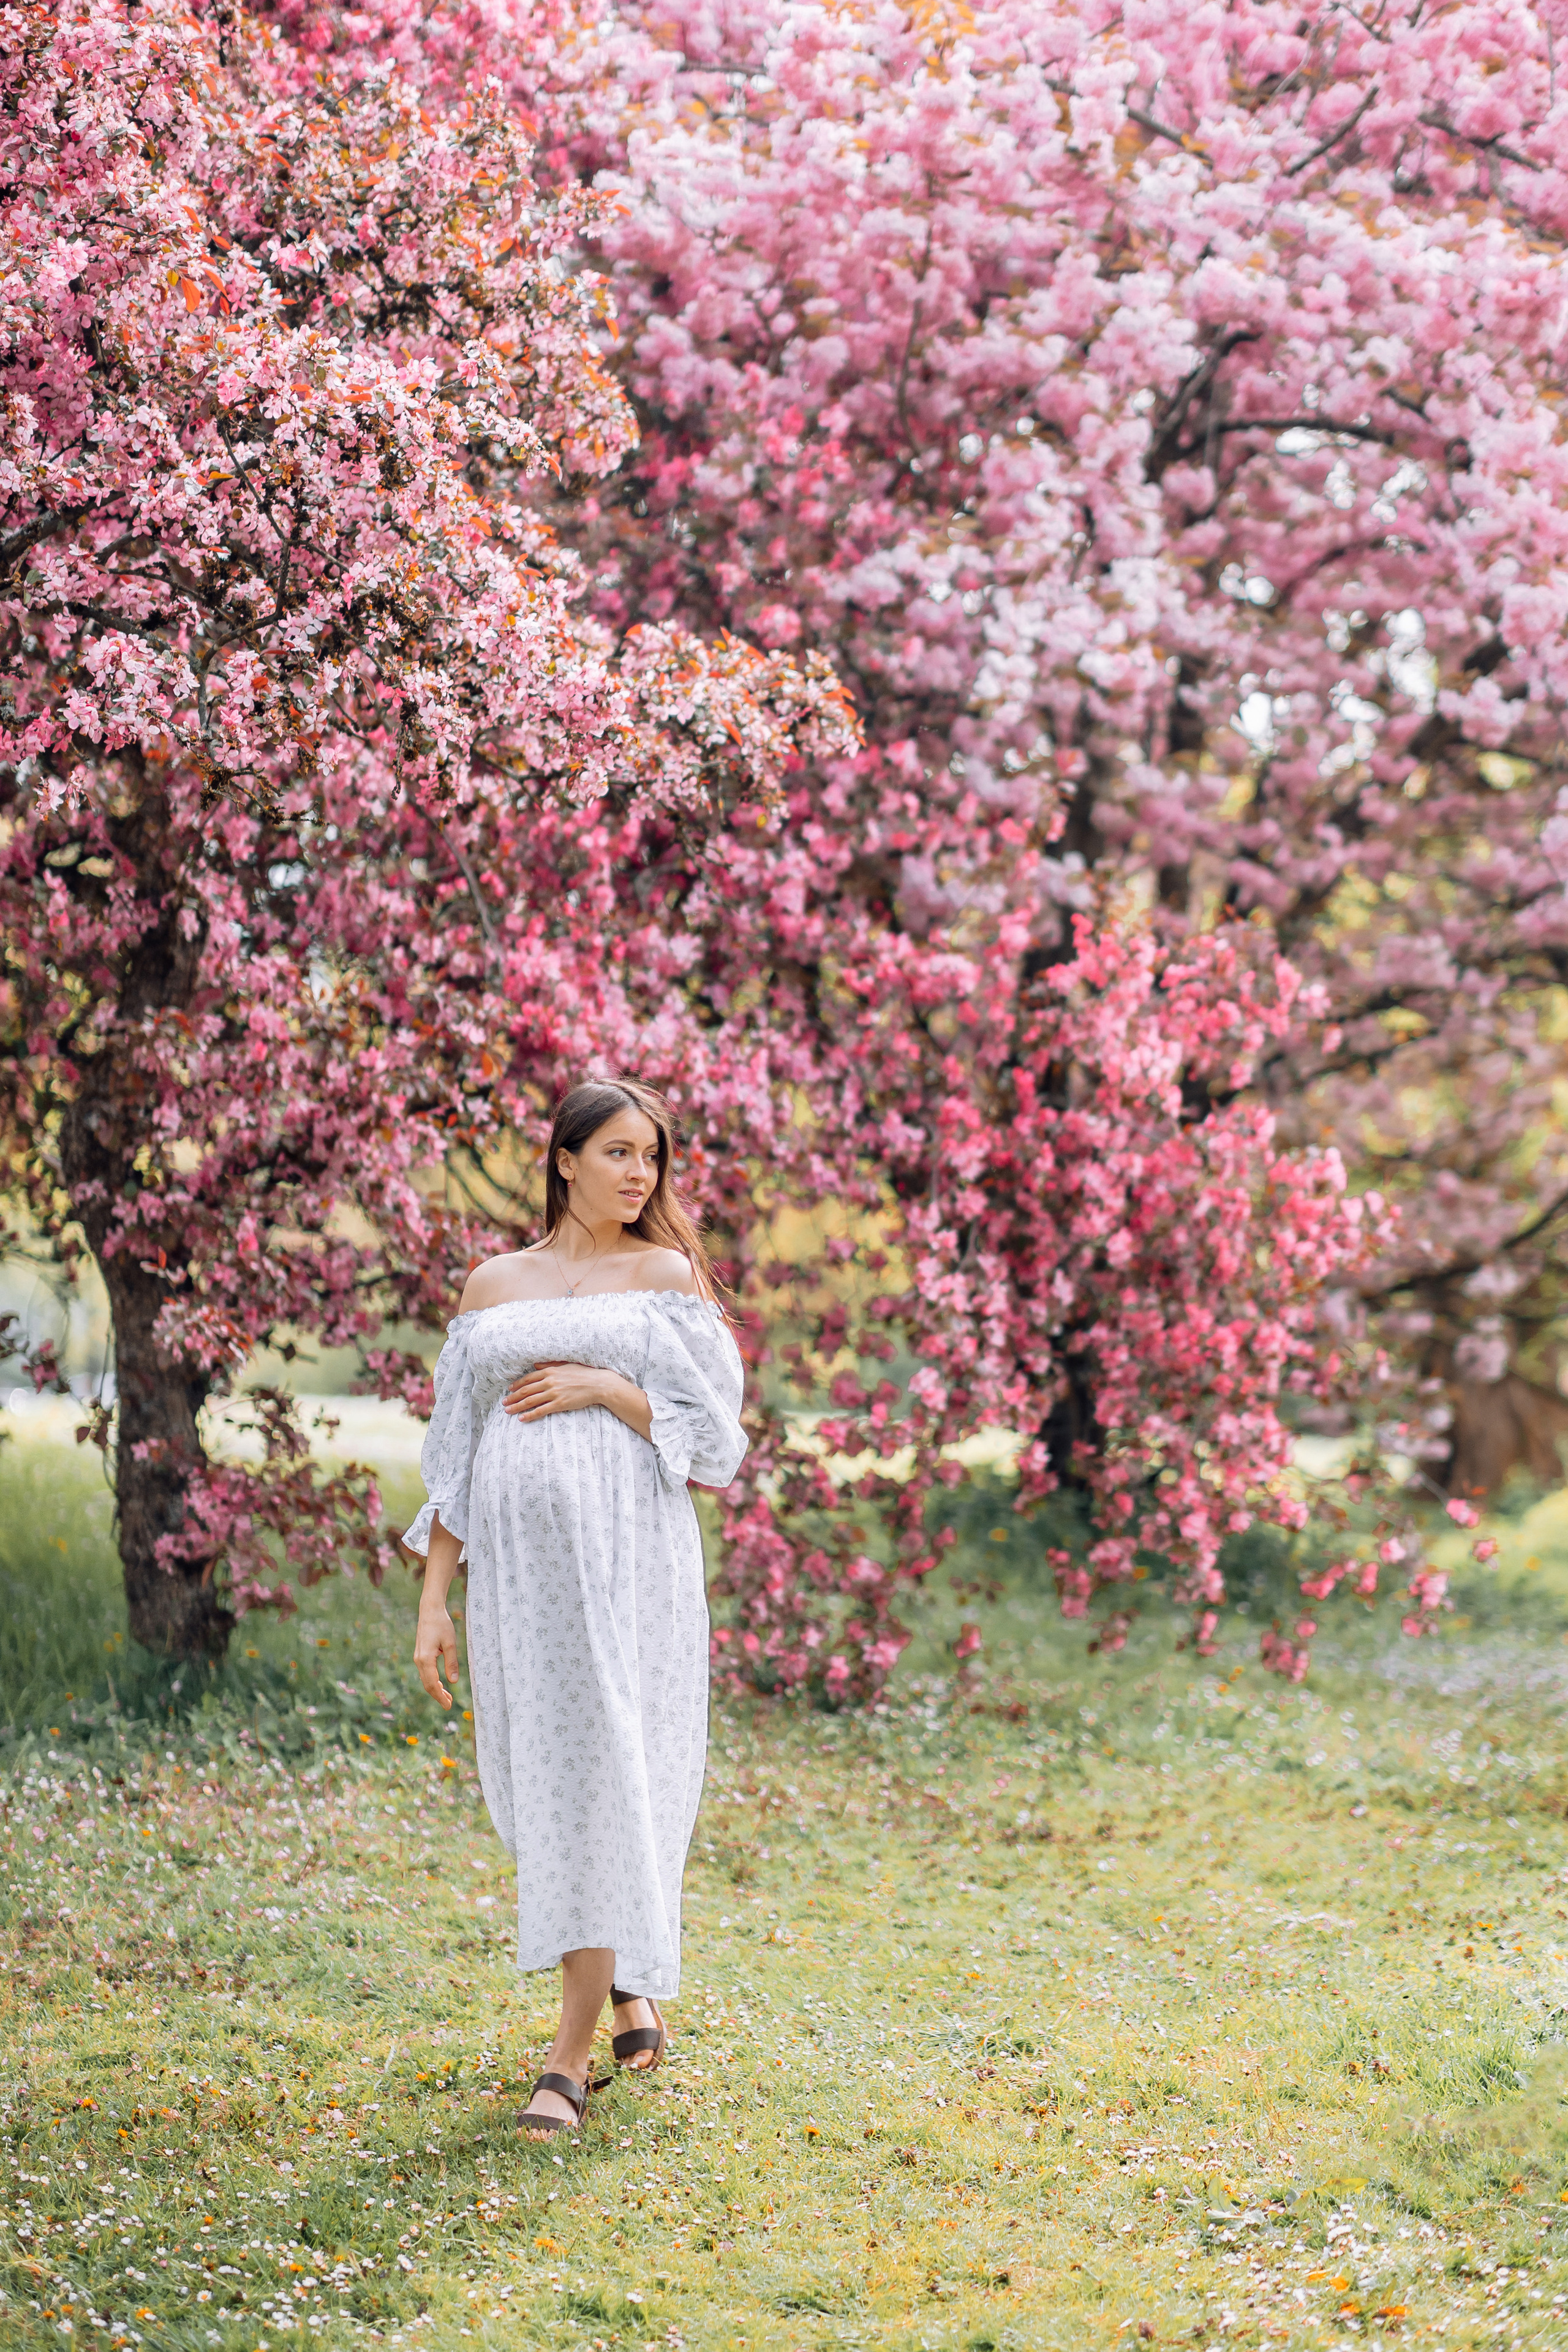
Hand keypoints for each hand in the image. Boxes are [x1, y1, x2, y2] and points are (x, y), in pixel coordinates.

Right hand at [415, 1594, 458, 1709]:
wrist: (430, 1610)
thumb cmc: (441, 1624)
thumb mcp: (450, 1643)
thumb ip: (451, 1663)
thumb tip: (453, 1681)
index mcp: (426, 1659)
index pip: (433, 1684)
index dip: (440, 1697)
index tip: (448, 1705)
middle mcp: (419, 1660)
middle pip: (427, 1684)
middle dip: (438, 1696)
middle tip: (449, 1705)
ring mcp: (418, 1657)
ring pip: (425, 1679)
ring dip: (436, 1689)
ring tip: (447, 1697)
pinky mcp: (420, 1654)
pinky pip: (425, 1672)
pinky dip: (433, 1681)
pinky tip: (441, 1684)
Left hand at [503, 1360, 608, 1420]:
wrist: (597, 1384)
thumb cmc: (583, 1374)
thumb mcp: (565, 1365)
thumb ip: (549, 1365)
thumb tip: (535, 1365)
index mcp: (550, 1371)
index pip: (528, 1379)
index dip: (517, 1385)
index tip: (509, 1389)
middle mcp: (549, 1382)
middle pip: (526, 1390)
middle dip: (513, 1397)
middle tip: (504, 1403)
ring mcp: (554, 1393)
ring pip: (530, 1401)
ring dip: (517, 1406)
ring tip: (508, 1411)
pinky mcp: (560, 1404)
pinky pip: (541, 1410)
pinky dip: (530, 1415)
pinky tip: (522, 1418)